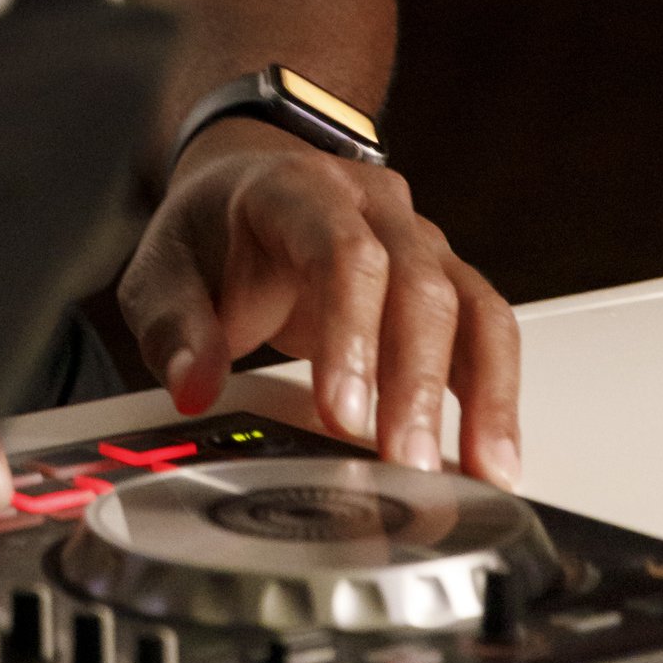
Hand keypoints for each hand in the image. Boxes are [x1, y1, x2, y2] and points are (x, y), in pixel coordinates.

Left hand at [117, 121, 520, 484]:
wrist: (248, 187)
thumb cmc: (212, 233)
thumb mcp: (163, 270)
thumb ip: (175, 328)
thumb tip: (193, 389)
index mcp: (300, 191)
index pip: (343, 249)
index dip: (350, 331)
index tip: (341, 413)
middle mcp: (374, 208)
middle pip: (418, 282)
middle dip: (416, 381)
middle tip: (404, 462)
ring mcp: (419, 241)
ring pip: (471, 305)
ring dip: (480, 394)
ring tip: (477, 474)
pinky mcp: (445, 282)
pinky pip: (490, 332)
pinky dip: (498, 396)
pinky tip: (493, 458)